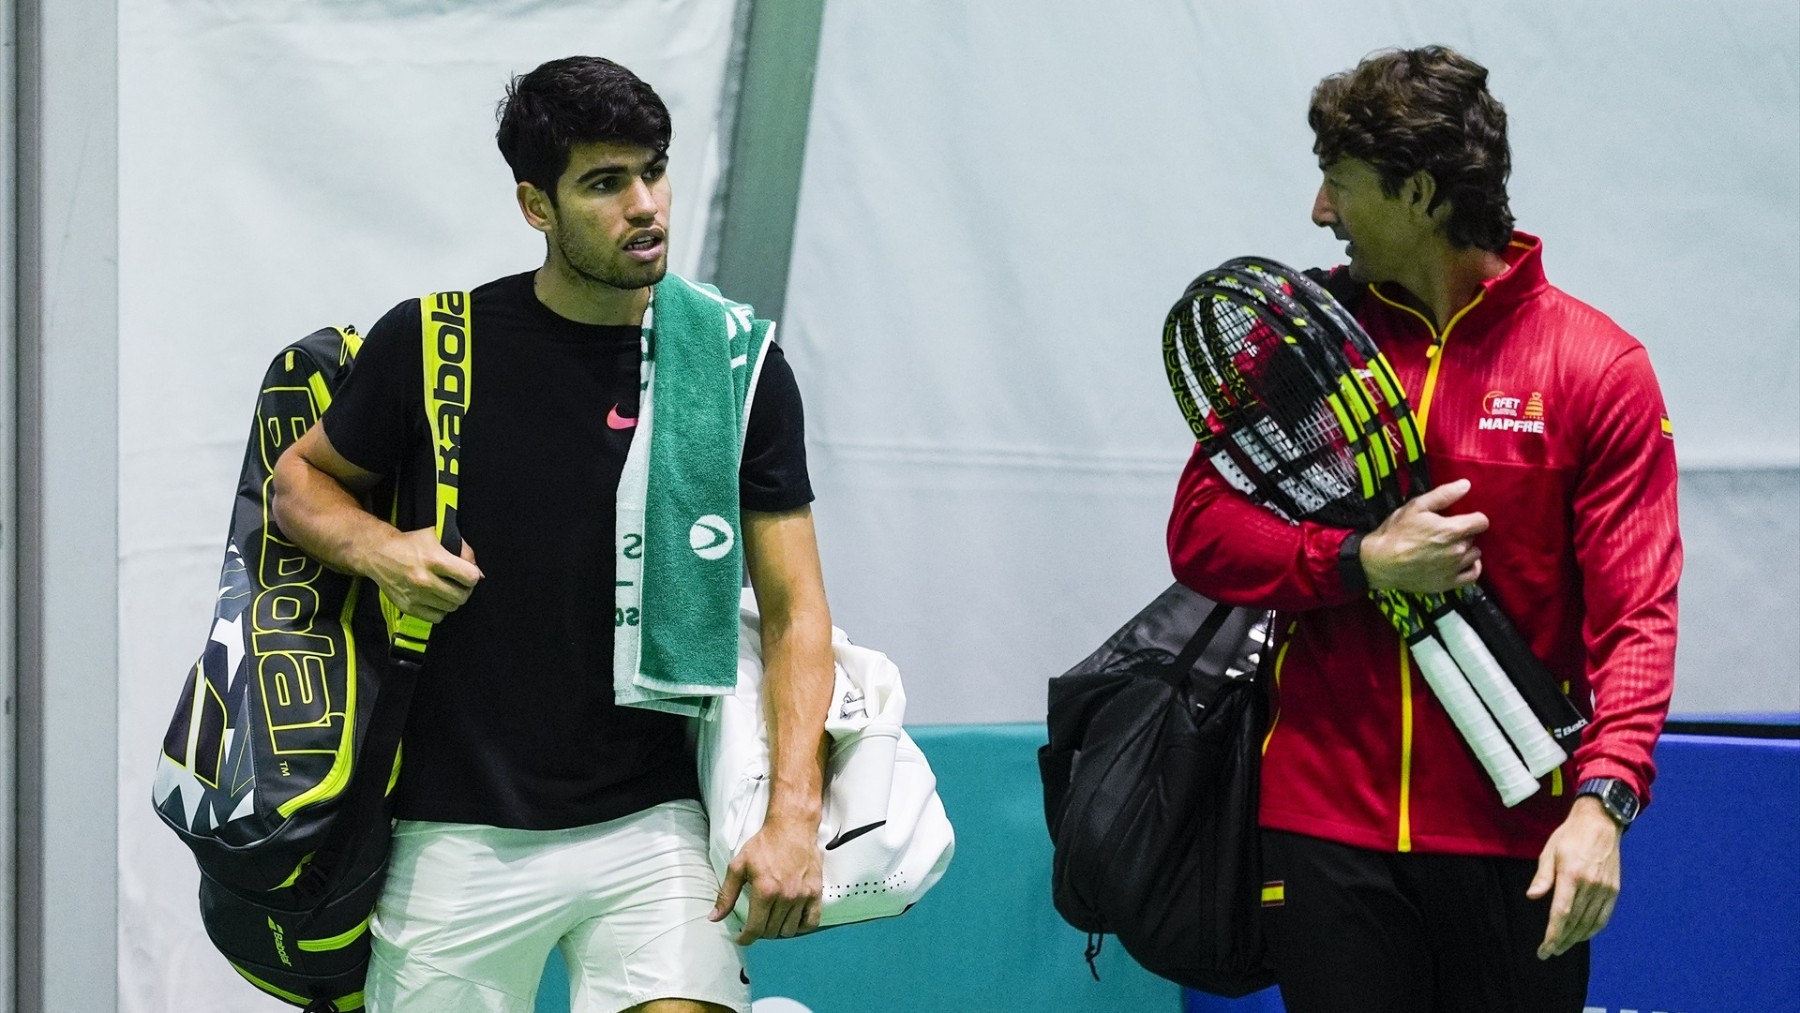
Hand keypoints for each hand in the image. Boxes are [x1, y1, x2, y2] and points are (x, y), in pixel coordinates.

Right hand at [365, 527, 481, 621]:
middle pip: (462, 596)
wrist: (379, 554)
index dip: (473, 575)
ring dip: (452, 600)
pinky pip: (437, 617)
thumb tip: (478, 573)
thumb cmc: (411, 543)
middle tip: (459, 584)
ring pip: (450, 607)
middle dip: (465, 589)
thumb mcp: (438, 536)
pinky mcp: (408, 607)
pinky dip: (440, 610)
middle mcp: (425, 580)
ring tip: (447, 590)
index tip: (468, 573)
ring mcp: (416, 596)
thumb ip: (462, 550)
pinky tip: (436, 599)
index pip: (470, 577)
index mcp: (434, 559)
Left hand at [709, 815, 822, 943]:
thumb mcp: (739, 866)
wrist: (792, 828)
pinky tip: (792, 920)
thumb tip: (714, 917)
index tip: (742, 938)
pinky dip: (801, 927)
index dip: (746, 938)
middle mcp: (785, 897)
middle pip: (771, 931)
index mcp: (765, 891)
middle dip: (760, 931)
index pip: (755, 929)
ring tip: (773, 920)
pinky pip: (811, 922)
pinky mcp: (816, 892)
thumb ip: (726, 894)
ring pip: (789, 930)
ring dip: (778, 930)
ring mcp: (802, 896)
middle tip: (757, 922)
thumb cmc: (764, 845)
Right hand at [1360, 479, 1488, 593]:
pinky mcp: (1449, 583)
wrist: (1380, 562)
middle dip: (1464, 533)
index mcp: (1453, 529)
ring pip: (1474, 555)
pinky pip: (1472, 575)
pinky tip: (1462, 563)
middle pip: (1475, 538)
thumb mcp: (1416, 506)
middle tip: (1447, 532)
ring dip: (1466, 549)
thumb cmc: (1396, 532)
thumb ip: (1443, 495)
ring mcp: (1454, 569)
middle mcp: (1458, 550)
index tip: (1462, 518)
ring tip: (1450, 547)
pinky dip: (1471, 567)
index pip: (1482, 521)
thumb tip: (1466, 484)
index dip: (1473, 517)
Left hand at [1527, 796, 1622, 958]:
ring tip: (1562, 946)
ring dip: (1576, 939)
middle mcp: (1590, 885)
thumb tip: (1532, 896)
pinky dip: (1593, 929)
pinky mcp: (1614, 889)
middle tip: (1549, 952)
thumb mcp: (1549, 851)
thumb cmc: (1569, 836)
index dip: (1552, 934)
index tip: (1544, 949)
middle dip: (1561, 940)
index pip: (1561, 913)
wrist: (1601, 823)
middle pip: (1575, 922)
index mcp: (1571, 874)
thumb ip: (1543, 876)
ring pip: (1590, 923)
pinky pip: (1604, 917)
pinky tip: (1582, 935)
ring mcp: (1605, 888)